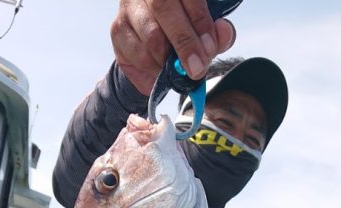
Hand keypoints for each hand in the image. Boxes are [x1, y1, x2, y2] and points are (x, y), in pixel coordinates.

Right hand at [111, 0, 235, 94]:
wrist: (153, 52)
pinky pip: (136, 53)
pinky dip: (153, 67)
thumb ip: (217, 33)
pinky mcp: (118, 29)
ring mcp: (129, 6)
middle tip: (196, 67)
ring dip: (168, 59)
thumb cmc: (184, 33)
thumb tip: (223, 33)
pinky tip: (160, 68)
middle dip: (184, 42)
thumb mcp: (205, 32)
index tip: (209, 47)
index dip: (200, 21)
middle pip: (164, 8)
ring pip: (150, 34)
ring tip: (177, 69)